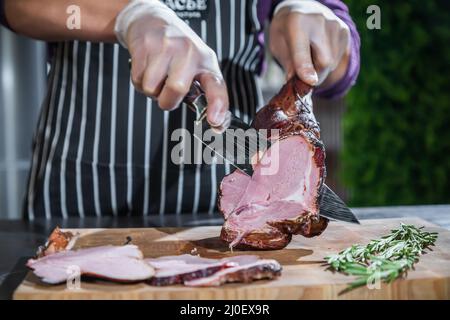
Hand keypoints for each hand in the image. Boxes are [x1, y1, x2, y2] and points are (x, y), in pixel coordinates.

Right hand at [115, 0, 228, 127]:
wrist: (153, 21)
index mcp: (206, 62)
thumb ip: (207, 94)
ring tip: (157, 76)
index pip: (216, 85)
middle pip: (176, 89)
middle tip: (167, 93)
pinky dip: (139, 81)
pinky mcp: (145, 46)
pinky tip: (147, 68)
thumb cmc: (180, 51)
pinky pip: (138, 79)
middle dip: (167, 101)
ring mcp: (166, 47)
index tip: (214, 121)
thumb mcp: (199, 66)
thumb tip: (217, 124)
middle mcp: (189, 52)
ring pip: (152, 88)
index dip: (217, 105)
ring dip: (151, 91)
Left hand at [269, 0, 350, 87]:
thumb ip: (287, 63)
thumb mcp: (277, 45)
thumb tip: (296, 83)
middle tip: (302, 76)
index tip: (311, 82)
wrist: (301, 9)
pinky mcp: (344, 31)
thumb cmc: (285, 31)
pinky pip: (338, 58)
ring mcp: (335, 25)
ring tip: (309, 56)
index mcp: (296, 22)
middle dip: (313, 75)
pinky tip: (319, 50)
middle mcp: (319, 20)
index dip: (306, 68)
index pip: (302, 50)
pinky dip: (328, 62)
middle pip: (324, 61)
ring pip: (332, 63)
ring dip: (320, 69)